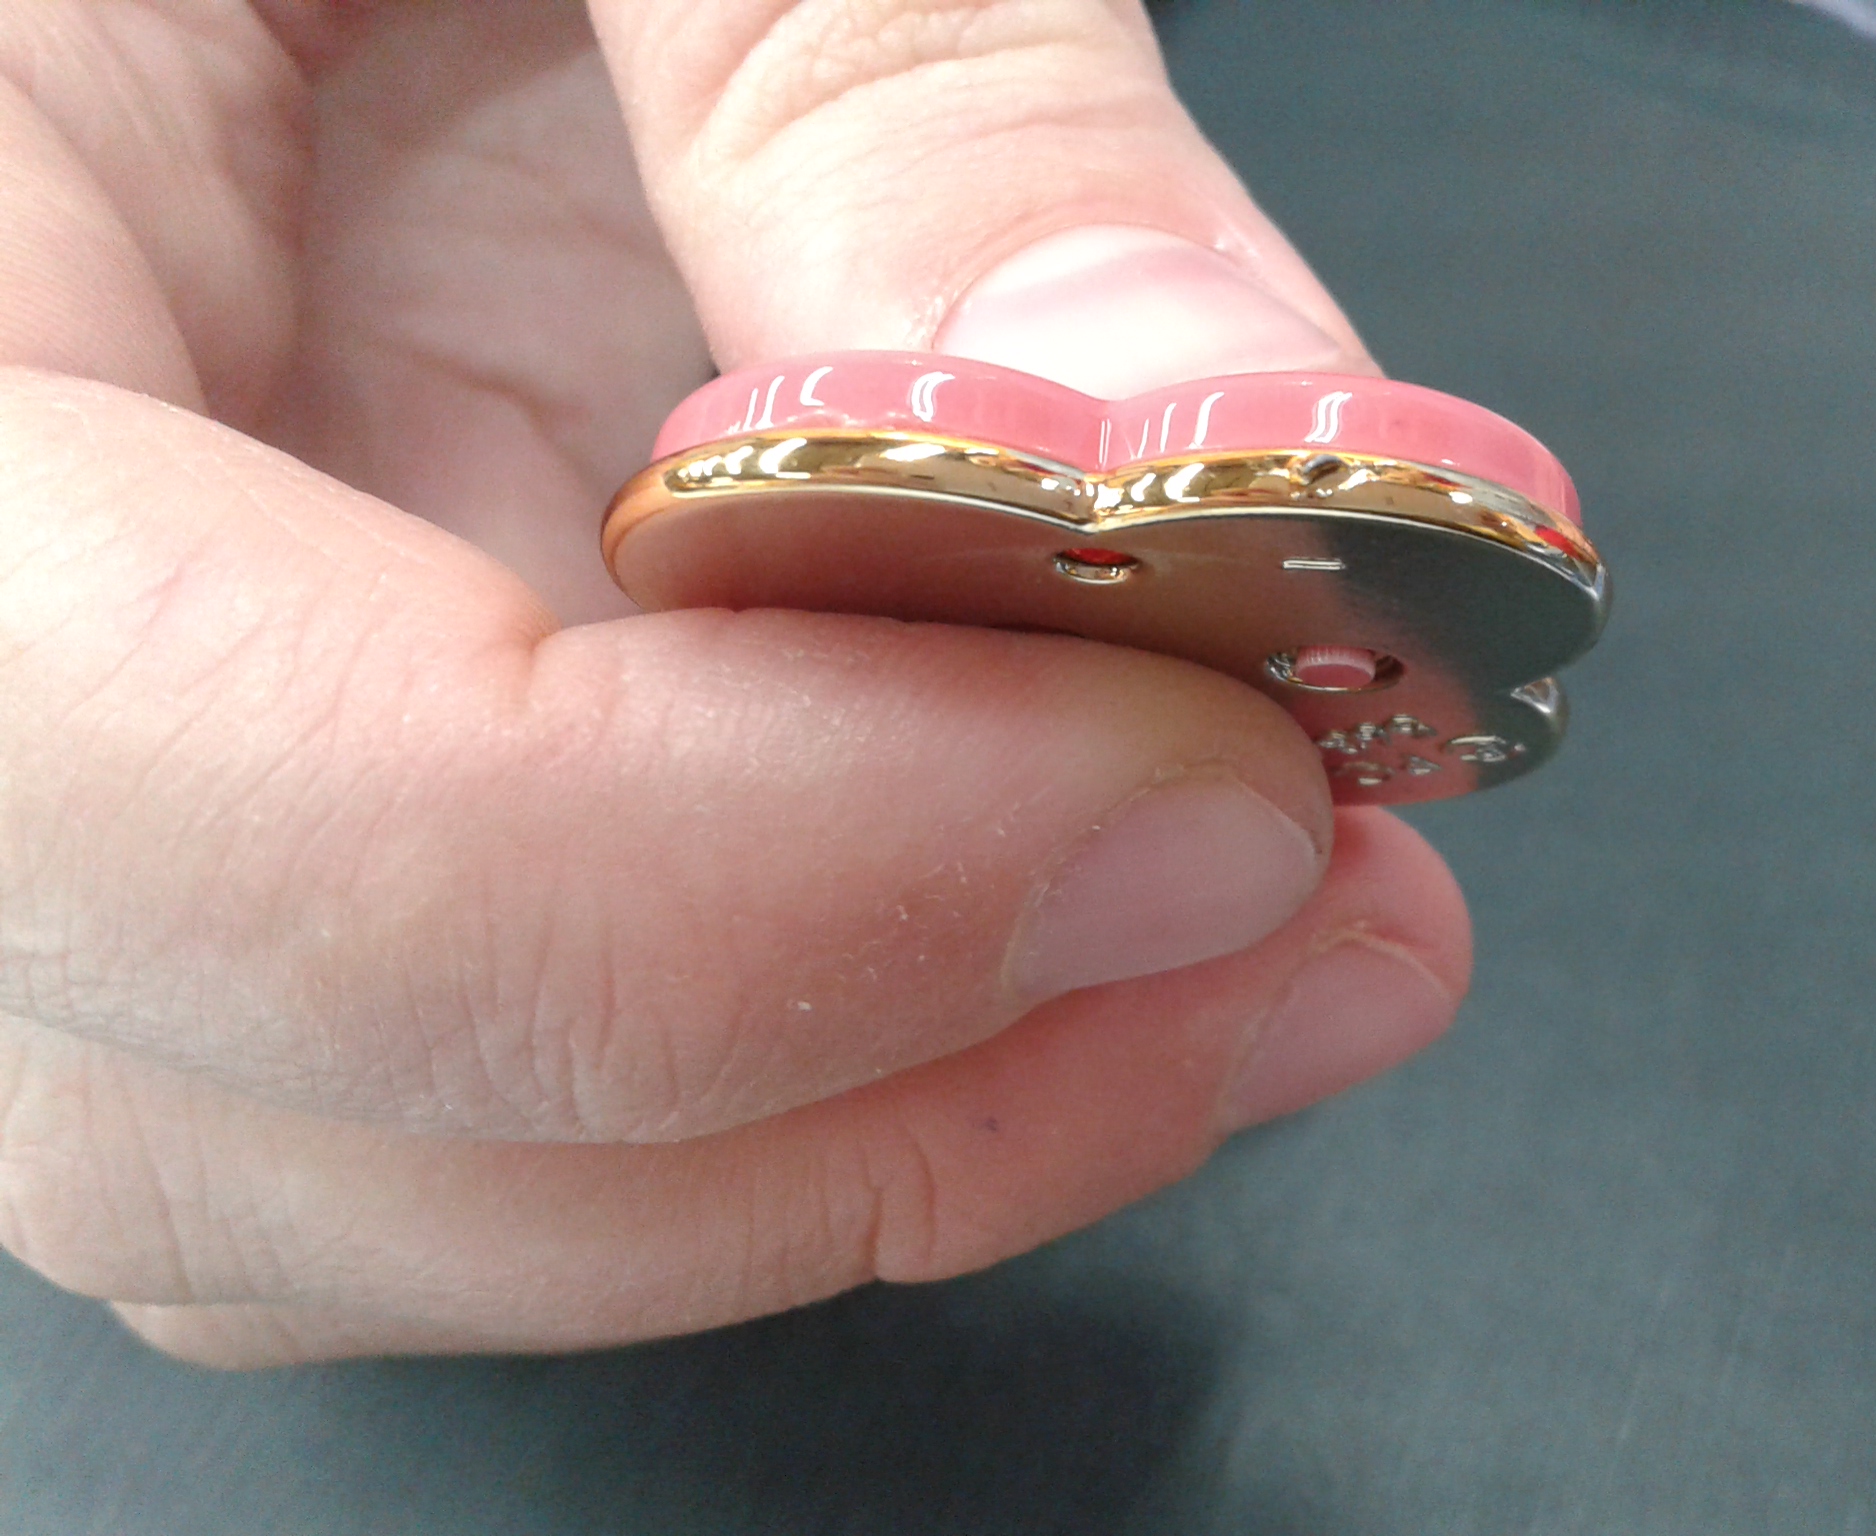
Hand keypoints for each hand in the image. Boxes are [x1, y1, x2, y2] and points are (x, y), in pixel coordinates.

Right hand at [0, 0, 1468, 1365]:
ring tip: (1283, 930)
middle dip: (865, 1091)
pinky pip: (508, 1070)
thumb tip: (1201, 417)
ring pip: (391, 1166)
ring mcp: (105, 732)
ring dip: (894, 1124)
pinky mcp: (287, 768)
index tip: (1204, 799)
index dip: (713, 887)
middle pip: (266, 1101)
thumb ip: (884, 83)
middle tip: (1308, 909)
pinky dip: (842, 1048)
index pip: (134, 772)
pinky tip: (1113, 904)